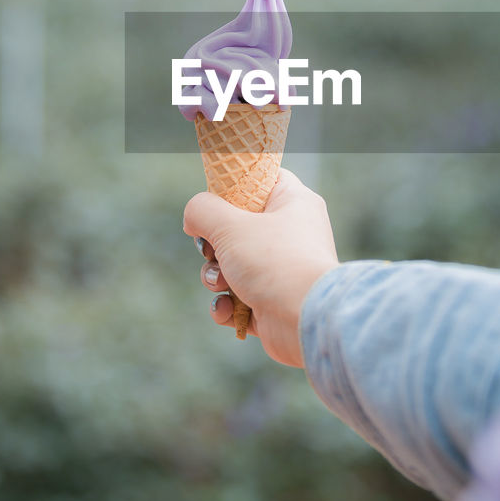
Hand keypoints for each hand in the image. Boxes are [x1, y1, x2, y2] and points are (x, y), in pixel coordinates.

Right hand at [182, 169, 338, 367]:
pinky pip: (238, 299)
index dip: (234, 184)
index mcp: (293, 203)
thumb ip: (202, 210)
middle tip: (214, 249)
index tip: (212, 197)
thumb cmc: (274, 263)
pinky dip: (227, 306)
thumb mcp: (230, 225)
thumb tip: (193, 219)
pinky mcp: (273, 304)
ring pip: (231, 265)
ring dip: (215, 276)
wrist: (306, 322)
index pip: (262, 179)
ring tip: (223, 283)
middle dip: (214, 244)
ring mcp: (282, 271)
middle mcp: (291, 234)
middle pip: (237, 225)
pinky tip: (228, 309)